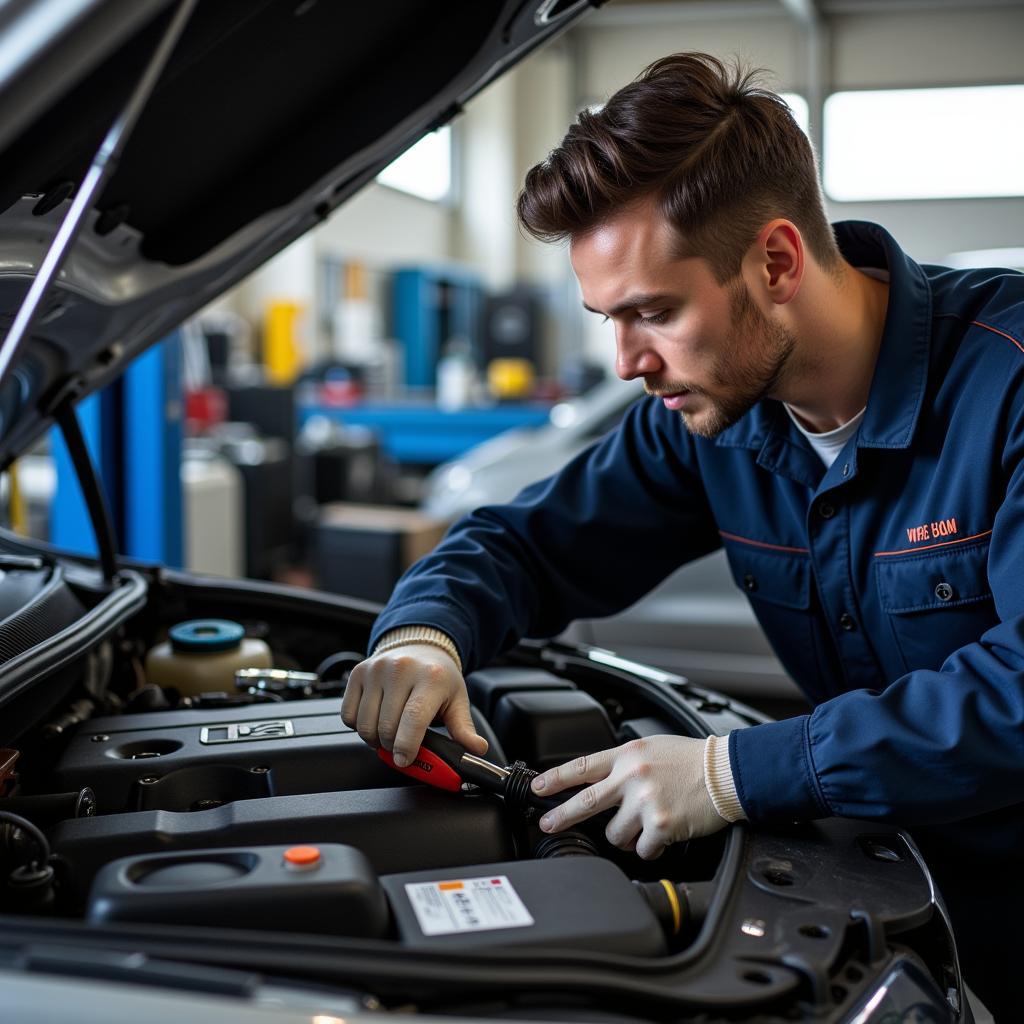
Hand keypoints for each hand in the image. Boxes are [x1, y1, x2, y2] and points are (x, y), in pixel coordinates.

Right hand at [340, 644, 486, 766]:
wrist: (419, 647)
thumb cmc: (438, 678)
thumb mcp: (456, 700)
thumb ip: (463, 729)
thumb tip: (477, 750)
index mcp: (430, 677)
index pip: (414, 718)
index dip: (407, 745)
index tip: (404, 760)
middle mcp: (401, 669)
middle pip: (386, 726)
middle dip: (392, 746)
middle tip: (400, 747)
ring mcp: (377, 669)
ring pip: (365, 724)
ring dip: (374, 739)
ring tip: (388, 734)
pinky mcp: (358, 673)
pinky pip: (348, 715)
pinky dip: (358, 726)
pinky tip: (374, 720)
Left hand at [530, 736, 726, 859]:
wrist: (726, 771)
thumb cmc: (692, 760)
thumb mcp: (652, 749)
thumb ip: (625, 765)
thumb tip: (602, 785)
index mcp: (627, 755)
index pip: (582, 767)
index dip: (555, 778)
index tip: (537, 787)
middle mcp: (632, 776)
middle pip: (585, 801)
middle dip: (561, 816)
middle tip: (547, 824)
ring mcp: (645, 801)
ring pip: (615, 834)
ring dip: (627, 836)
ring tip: (646, 823)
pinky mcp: (661, 824)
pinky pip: (642, 849)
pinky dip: (651, 847)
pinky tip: (664, 833)